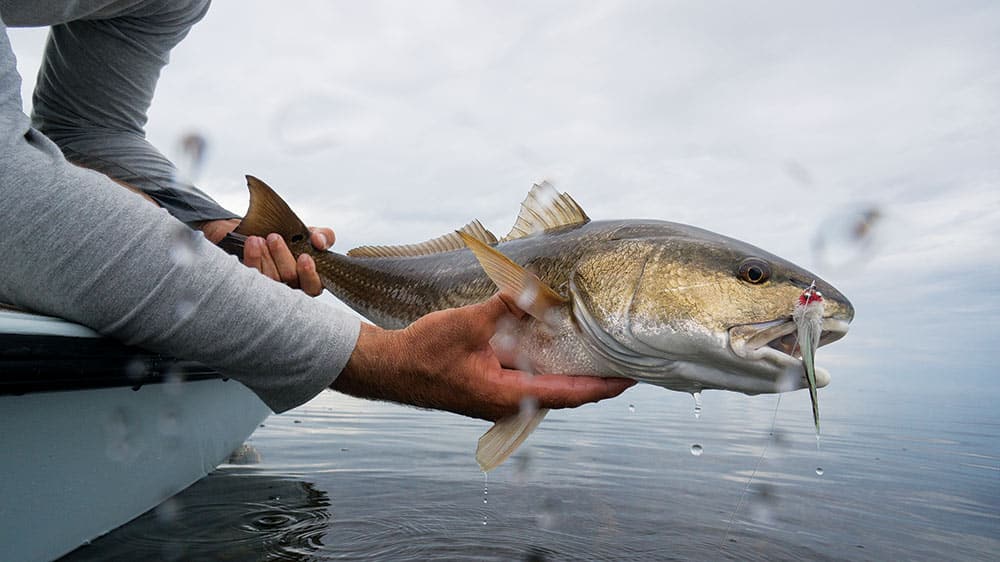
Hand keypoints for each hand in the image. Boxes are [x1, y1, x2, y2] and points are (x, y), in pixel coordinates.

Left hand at [199, 219, 333, 296]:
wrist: (268, 238)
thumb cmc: (295, 243)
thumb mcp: (313, 237)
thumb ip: (324, 237)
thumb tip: (319, 241)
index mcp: (310, 282)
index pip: (313, 286)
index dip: (309, 274)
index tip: (305, 257)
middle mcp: (292, 290)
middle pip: (289, 279)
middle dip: (282, 256)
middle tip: (274, 237)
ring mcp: (272, 291)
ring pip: (270, 278)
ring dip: (266, 256)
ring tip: (260, 239)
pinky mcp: (254, 286)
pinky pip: (252, 277)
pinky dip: (253, 258)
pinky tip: (253, 244)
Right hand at [333, 295, 635, 420]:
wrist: (387, 370)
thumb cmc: (422, 354)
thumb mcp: (467, 324)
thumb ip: (503, 307)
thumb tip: (533, 288)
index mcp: (507, 395)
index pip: (569, 394)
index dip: (602, 386)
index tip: (631, 377)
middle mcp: (507, 404)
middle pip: (564, 395)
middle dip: (595, 380)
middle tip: (624, 361)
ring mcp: (498, 399)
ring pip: (547, 389)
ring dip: (572, 374)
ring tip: (598, 355)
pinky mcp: (489, 389)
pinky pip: (528, 381)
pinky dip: (547, 366)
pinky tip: (554, 347)